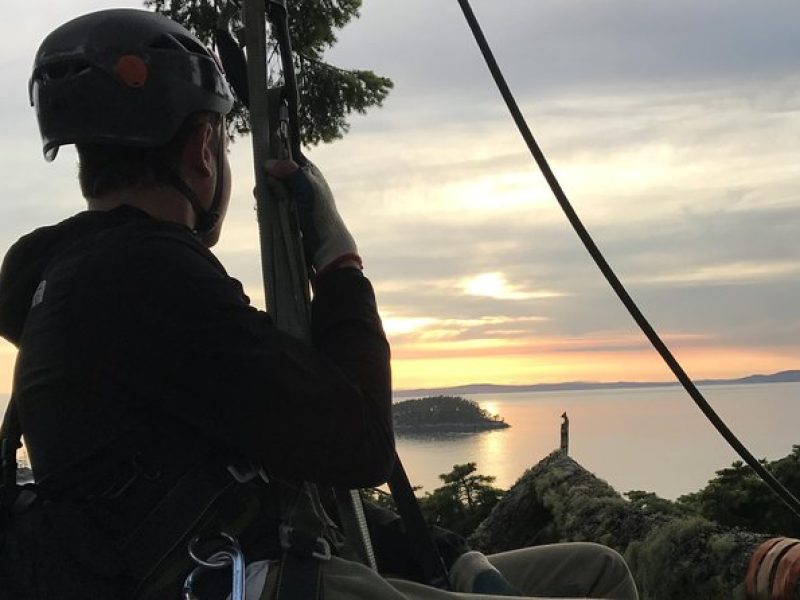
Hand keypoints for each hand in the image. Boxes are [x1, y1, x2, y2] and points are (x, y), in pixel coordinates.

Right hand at [264, 159, 359, 273]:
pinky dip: (265, 209)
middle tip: (262, 190)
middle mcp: (299, 183)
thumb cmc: (320, 214)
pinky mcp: (285, 214)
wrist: (325, 245)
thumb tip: (268, 163)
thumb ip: (291, 173)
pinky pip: (270, 206)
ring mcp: (291, 198)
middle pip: (275, 173)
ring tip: (263, 204)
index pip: (288, 155)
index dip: (276, 156)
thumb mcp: (307, 188)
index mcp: (308, 172)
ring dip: (264, 196)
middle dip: (267, 180)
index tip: (264, 163)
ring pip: (270, 190)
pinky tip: (264, 214)